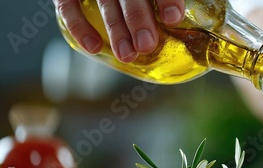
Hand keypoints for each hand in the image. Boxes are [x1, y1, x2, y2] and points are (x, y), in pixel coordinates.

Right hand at [53, 0, 184, 62]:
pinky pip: (67, 5)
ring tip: (128, 55)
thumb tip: (182, 23)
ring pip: (104, 0)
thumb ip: (165, 3)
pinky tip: (94, 48)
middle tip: (147, 45)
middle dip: (138, 18)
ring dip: (115, 28)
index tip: (173, 19)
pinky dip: (78, 26)